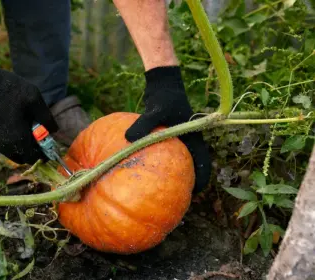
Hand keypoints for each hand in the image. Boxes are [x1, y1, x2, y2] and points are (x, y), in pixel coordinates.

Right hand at [0, 63, 57, 163]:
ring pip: (13, 153)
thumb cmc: (7, 88)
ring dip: (23, 145)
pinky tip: (15, 123)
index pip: (36, 157)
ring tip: (27, 125)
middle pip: (24, 157)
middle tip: (39, 133)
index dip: (45, 152)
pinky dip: (12, 141)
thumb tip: (55, 131)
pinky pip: (4, 146)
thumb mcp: (33, 98)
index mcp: (19, 139)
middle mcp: (5, 146)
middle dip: (34, 149)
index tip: (50, 142)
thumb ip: (46, 117)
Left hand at [125, 66, 210, 192]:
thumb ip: (144, 125)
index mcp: (194, 140)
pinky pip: (166, 156)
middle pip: (192, 170)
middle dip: (185, 185)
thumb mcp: (155, 111)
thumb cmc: (164, 97)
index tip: (190, 196)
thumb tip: (128, 139)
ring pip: (179, 165)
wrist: (163, 84)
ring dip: (173, 177)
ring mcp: (179, 142)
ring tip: (158, 192)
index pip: (204, 166)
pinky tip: (143, 172)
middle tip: (174, 200)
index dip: (200, 183)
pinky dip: (159, 165)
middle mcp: (189, 143)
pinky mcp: (169, 139)